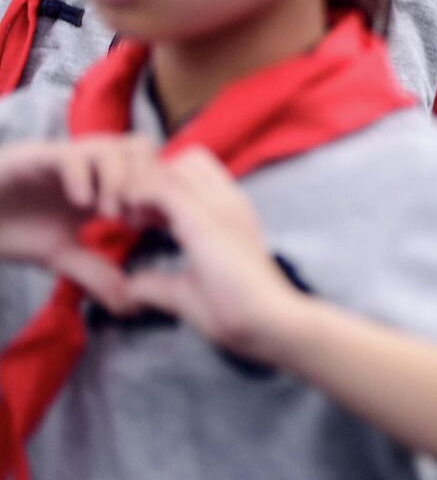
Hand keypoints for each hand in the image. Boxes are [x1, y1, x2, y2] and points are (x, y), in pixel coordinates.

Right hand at [0, 138, 158, 311]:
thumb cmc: (10, 227)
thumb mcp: (59, 254)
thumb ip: (93, 271)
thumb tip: (128, 303)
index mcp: (100, 184)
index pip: (151, 171)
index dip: (162, 196)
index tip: (157, 228)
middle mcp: (88, 166)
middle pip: (142, 148)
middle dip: (147, 184)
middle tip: (134, 220)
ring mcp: (64, 159)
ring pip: (113, 146)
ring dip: (120, 181)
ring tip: (107, 214)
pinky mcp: (35, 158)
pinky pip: (71, 155)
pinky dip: (84, 177)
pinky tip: (79, 204)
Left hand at [115, 147, 311, 363]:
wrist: (265, 321)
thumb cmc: (235, 311)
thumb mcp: (188, 290)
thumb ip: (158, 283)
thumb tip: (128, 290)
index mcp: (232, 212)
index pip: (198, 172)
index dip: (166, 187)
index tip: (145, 221)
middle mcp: (229, 200)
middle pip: (185, 159)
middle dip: (154, 180)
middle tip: (135, 215)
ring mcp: (219, 205)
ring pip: (172, 166)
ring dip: (143, 187)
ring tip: (130, 220)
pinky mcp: (203, 219)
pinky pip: (160, 187)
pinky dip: (137, 198)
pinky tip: (130, 225)